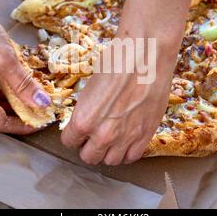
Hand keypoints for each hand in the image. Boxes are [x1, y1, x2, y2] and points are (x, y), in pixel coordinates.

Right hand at [0, 3, 50, 133]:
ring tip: (32, 100)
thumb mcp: (6, 61)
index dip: (21, 126)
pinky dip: (4, 92)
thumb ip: (24, 84)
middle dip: (18, 116)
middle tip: (39, 112)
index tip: (39, 122)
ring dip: (12, 104)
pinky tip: (18, 86)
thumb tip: (42, 103)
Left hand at [61, 41, 174, 164]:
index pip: (69, 142)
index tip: (77, 130)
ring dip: (107, 152)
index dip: (73, 135)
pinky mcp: (146, 134)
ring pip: (110, 161)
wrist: (146, 53)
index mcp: (83, 120)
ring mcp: (126, 137)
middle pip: (89, 157)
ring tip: (110, 139)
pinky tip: (126, 141)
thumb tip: (88, 117)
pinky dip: (127, 152)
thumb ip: (87, 109)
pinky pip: (132, 156)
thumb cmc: (117, 61)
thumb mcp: (90, 86)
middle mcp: (103, 134)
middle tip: (92, 136)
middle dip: (88, 147)